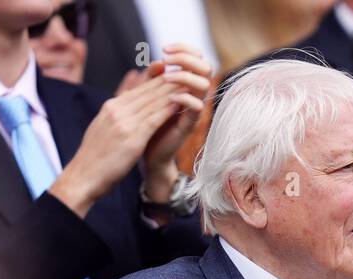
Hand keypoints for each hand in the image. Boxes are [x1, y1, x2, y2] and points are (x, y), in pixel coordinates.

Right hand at [50, 48, 208, 216]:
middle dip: (167, 80)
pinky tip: (180, 103)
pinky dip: (167, 109)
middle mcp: (116, 110)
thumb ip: (114, 115)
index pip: (137, 89)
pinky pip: (153, 118)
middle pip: (146, 91)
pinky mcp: (131, 137)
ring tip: (187, 82)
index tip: (172, 73)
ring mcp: (123, 122)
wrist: (83, 176)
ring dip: (171, 90)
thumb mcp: (103, 129)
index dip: (156, 80)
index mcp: (110, 107)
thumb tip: (120, 105)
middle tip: (185, 71)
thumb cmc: (95, 157)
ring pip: (152, 101)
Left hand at [140, 45, 213, 193]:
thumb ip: (152, 80)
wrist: (147, 154)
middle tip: (168, 58)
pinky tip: (170, 97)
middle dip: (187, 59)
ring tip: (166, 78)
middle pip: (205, 68)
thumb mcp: (147, 98)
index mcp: (184, 86)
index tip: (165, 49)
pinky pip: (197, 108)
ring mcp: (193, 111)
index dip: (185, 50)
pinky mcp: (189, 125)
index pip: (195, 60)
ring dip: (185, 77)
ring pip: (204, 85)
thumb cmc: (147, 126)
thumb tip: (158, 61)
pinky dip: (185, 98)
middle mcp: (193, 96)